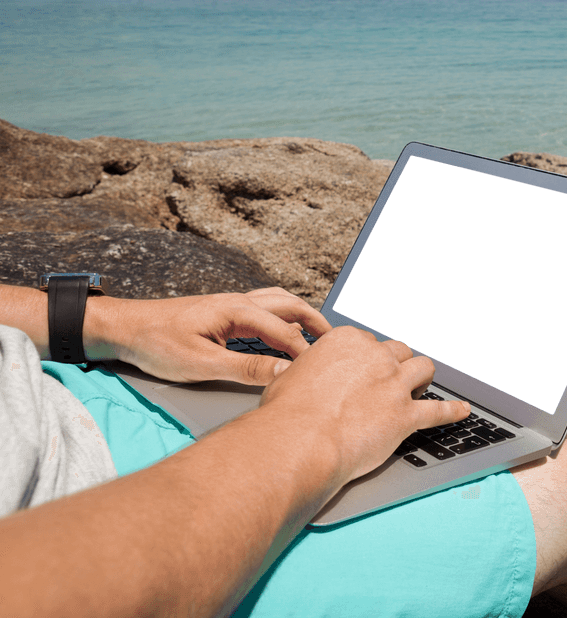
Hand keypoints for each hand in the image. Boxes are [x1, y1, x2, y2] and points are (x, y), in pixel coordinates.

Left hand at [86, 287, 332, 385]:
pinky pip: (266, 307)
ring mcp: (231, 303)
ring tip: (318, 336)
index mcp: (237, 310)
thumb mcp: (202, 364)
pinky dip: (285, 316)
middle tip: (337, 344)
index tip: (324, 372)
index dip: (307, 353)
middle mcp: (239, 300)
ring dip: (302, 316)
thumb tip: (285, 373)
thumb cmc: (156, 344)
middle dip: (317, 323)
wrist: (123, 328)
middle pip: (291, 305)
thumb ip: (247, 369)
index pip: (286, 331)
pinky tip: (284, 331)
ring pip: (279, 302)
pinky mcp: (224, 311)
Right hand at [260, 326, 470, 481]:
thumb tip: (308, 377)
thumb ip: (311, 371)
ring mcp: (394, 385)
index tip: (364, 370)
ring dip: (423, 376)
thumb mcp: (291, 377)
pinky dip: (452, 411)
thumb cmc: (286, 414)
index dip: (367, 359)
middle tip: (390, 380)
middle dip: (396, 364)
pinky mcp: (405, 415)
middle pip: (398, 352)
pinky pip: (437, 411)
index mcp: (348, 341)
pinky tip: (462, 411)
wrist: (299, 441)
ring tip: (422, 384)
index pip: (367, 342)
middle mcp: (375, 356)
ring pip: (422, 368)